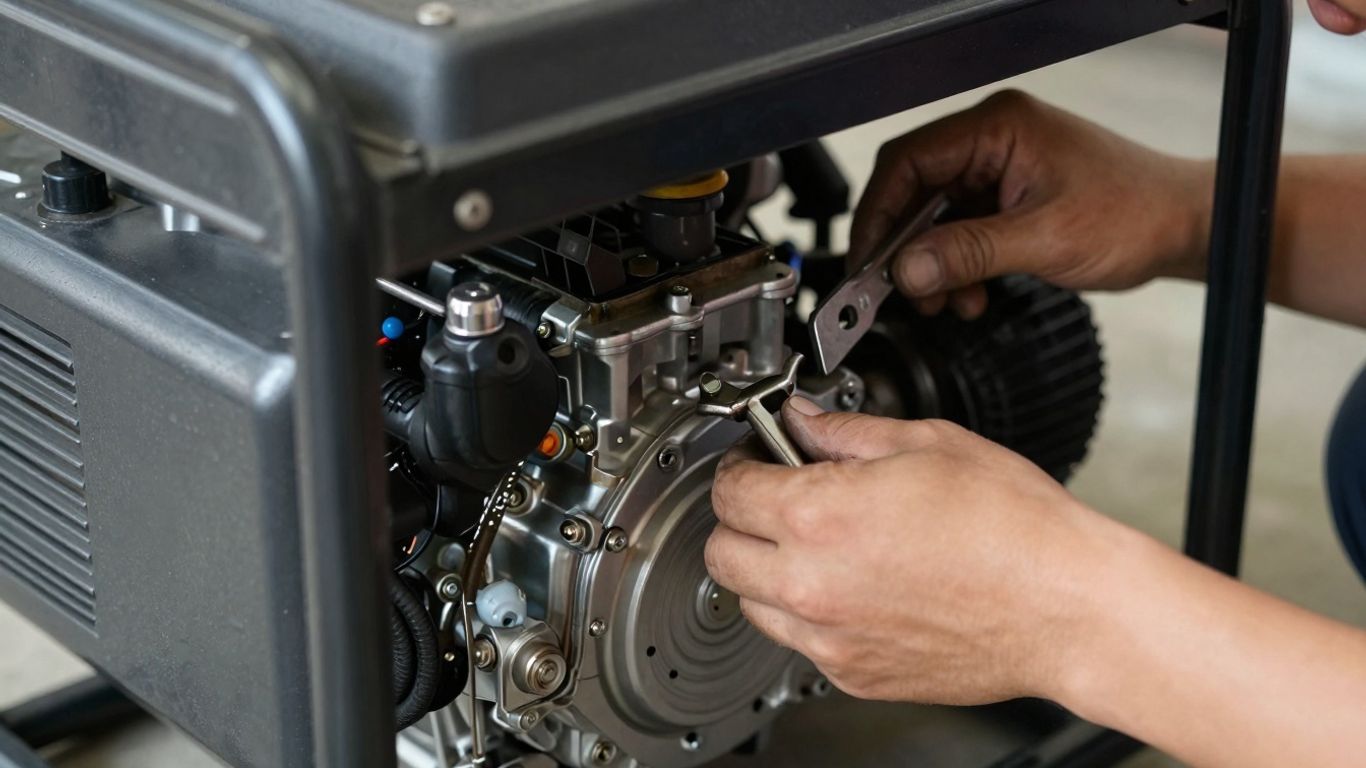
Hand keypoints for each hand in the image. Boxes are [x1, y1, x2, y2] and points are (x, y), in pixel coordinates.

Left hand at [705, 397, 1136, 704]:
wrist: (1066, 607)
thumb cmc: (1013, 527)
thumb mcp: (927, 444)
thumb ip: (847, 433)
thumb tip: (804, 422)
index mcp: (818, 516)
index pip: (729, 491)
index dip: (739, 467)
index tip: (755, 462)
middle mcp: (811, 584)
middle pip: (721, 554)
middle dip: (740, 522)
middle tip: (775, 502)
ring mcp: (830, 638)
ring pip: (752, 606)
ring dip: (768, 573)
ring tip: (819, 548)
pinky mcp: (855, 674)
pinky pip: (801, 643)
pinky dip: (811, 616)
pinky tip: (854, 588)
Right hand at [850, 90, 1211, 317]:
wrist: (1184, 227)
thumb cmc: (1135, 214)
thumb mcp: (1043, 239)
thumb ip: (968, 253)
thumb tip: (907, 269)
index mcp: (997, 128)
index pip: (907, 162)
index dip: (878, 215)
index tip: (867, 261)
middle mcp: (992, 141)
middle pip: (915, 192)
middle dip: (905, 248)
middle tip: (898, 290)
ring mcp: (999, 169)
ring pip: (934, 217)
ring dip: (931, 265)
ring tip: (943, 301)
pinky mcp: (1008, 197)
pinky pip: (960, 231)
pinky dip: (956, 267)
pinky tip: (968, 295)